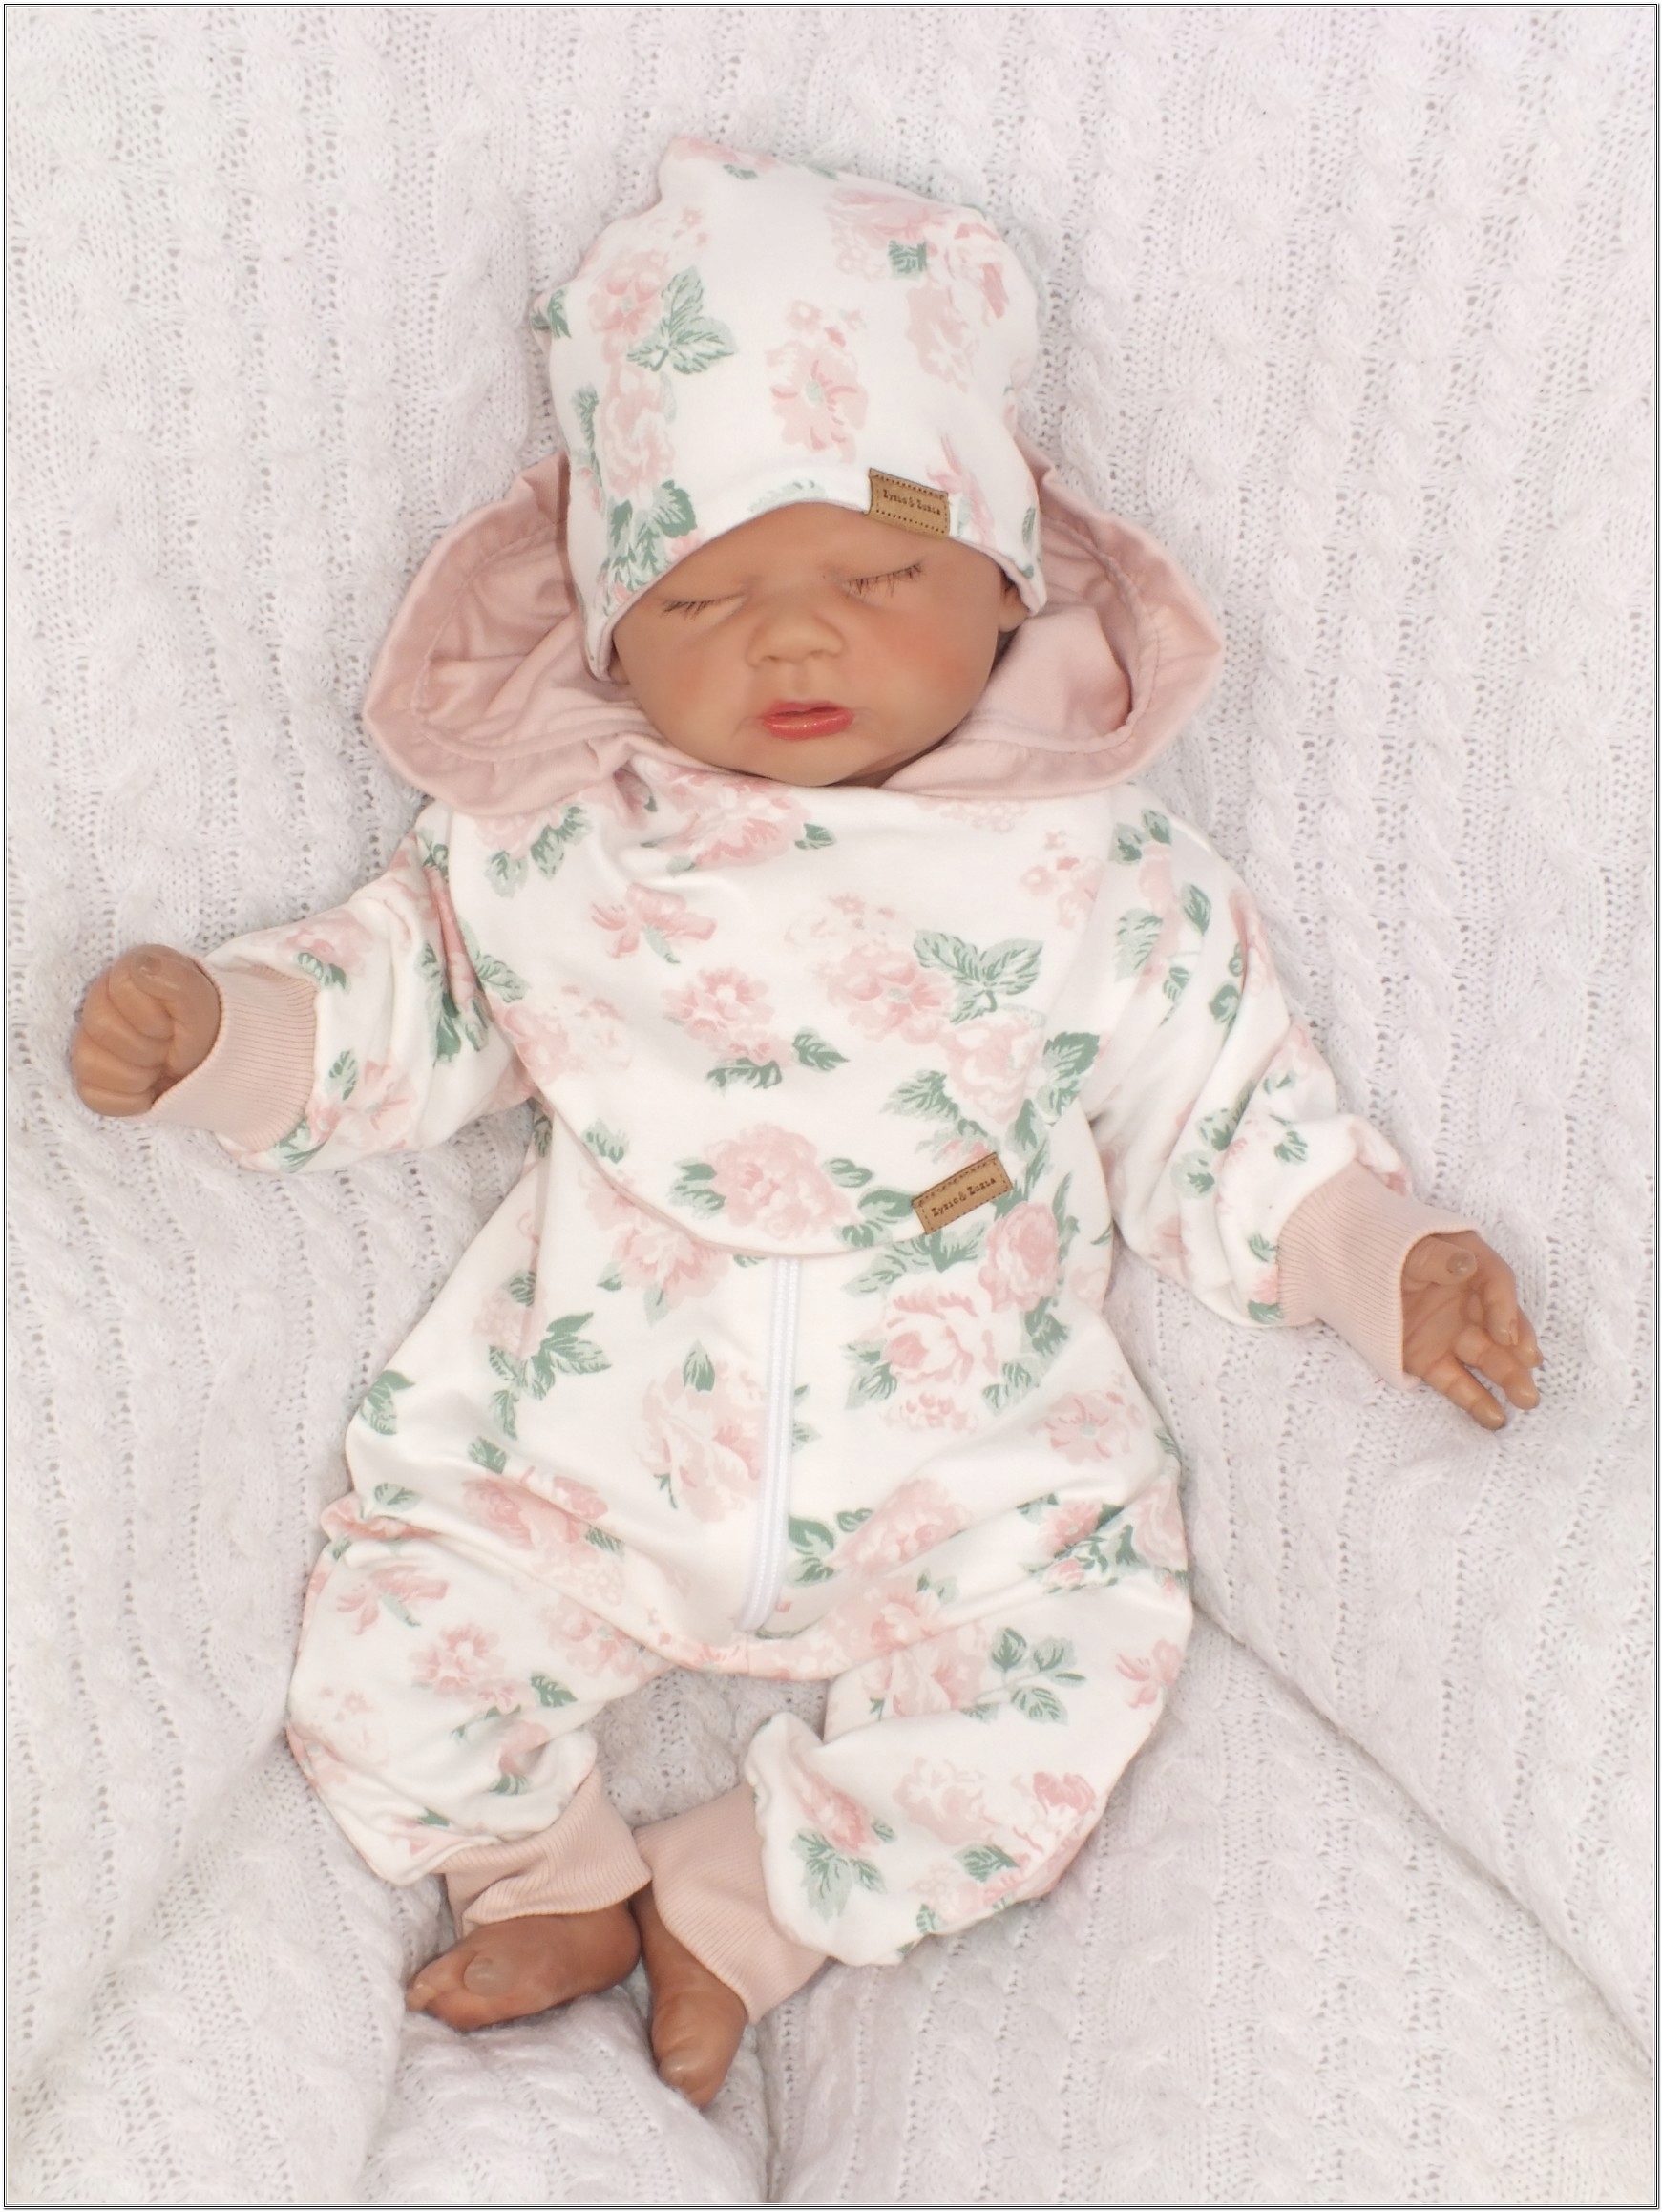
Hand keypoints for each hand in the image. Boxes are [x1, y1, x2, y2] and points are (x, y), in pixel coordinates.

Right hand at [70, 945, 220, 1115]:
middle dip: (147, 1046)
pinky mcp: (90, 1077)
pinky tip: (148, 1088)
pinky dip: (128, 1100)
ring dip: (137, 1074)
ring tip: (158, 1067)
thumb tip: (141, 965)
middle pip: (100, 1027)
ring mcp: (90, 1041)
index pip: (120, 991)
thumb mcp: (202, 1001)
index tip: (172, 1025)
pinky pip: (91, 1095)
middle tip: (168, 1047)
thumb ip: (175, 979)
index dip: (153, 1017)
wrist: (216, 1063)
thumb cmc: (206, 1025)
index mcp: (127, 975)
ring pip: (89, 1063)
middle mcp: (100, 1003)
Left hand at [1401, 1231, 1540, 1429]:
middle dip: (1518, 1349)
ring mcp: (1452, 1333)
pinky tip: (1493, 1418)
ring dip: (1507, 1377)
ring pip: (1485, 1358)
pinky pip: (1455, 1381)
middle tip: (1530, 1368)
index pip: (1496, 1284)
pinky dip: (1473, 1399)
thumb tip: (1465, 1264)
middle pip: (1501, 1326)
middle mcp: (1471, 1304)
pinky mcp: (1430, 1359)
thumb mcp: (1409, 1247)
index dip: (1503, 1308)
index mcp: (1473, 1267)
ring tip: (1526, 1400)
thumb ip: (1437, 1257)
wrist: (1353, 1264)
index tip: (1505, 1333)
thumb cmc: (1389, 1248)